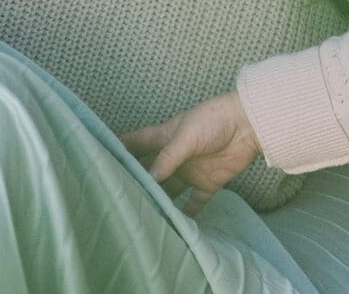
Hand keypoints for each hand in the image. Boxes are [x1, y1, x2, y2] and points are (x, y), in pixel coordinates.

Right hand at [120, 91, 260, 214]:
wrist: (248, 126)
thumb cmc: (214, 121)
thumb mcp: (186, 136)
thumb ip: (168, 157)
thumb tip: (149, 179)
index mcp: (165, 137)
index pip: (137, 142)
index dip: (120, 148)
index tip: (99, 157)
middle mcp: (174, 156)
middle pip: (151, 171)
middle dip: (137, 182)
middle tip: (118, 199)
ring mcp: (190, 171)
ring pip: (169, 190)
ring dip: (160, 202)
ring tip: (143, 218)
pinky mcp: (208, 183)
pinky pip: (194, 202)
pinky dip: (187, 214)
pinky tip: (178, 227)